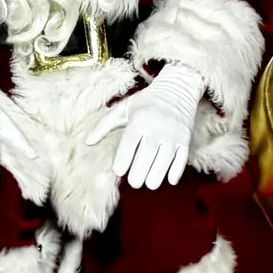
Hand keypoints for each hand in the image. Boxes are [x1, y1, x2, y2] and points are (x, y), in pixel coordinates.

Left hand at [89, 62, 205, 191]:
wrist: (178, 89)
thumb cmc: (146, 101)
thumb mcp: (124, 108)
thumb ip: (104, 125)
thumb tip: (88, 142)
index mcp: (139, 120)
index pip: (129, 144)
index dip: (123, 160)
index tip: (118, 172)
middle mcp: (157, 128)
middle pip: (146, 157)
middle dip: (139, 174)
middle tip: (134, 183)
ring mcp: (173, 135)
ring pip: (164, 161)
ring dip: (156, 176)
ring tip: (149, 184)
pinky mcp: (185, 139)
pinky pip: (182, 159)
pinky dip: (176, 172)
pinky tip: (169, 180)